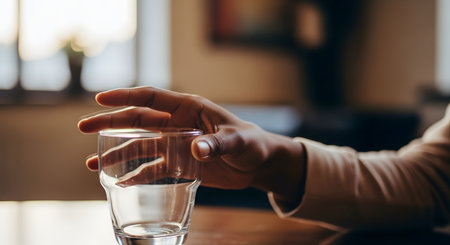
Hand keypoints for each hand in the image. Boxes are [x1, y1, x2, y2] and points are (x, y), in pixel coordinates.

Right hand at [78, 87, 305, 203]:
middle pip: (137, 120)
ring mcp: (176, 144)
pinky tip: (121, 182)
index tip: (100, 99)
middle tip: (83, 127)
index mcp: (189, 108)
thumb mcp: (239, 141)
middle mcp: (177, 124)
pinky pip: (153, 169)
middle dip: (110, 123)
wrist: (258, 163)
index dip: (126, 96)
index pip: (152, 97)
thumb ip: (219, 144)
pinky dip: (137, 175)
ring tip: (92, 164)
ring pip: (140, 146)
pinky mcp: (180, 164)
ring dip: (117, 153)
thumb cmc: (252, 144)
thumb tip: (196, 148)